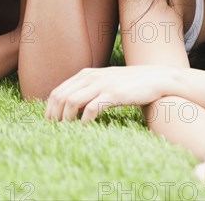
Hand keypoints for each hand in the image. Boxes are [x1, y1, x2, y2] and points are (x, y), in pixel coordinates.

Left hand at [46, 65, 174, 121]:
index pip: (58, 90)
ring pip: (72, 101)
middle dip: (54, 114)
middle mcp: (90, 77)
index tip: (49, 122)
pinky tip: (84, 128)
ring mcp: (101, 84)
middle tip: (54, 129)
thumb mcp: (105, 81)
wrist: (155, 78)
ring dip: (66, 118)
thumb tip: (72, 106)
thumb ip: (89, 89)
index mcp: (85, 74)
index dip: (50, 107)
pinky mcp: (113, 94)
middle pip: (61, 96)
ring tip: (66, 130)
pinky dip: (84, 120)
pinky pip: (92, 108)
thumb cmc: (129, 84)